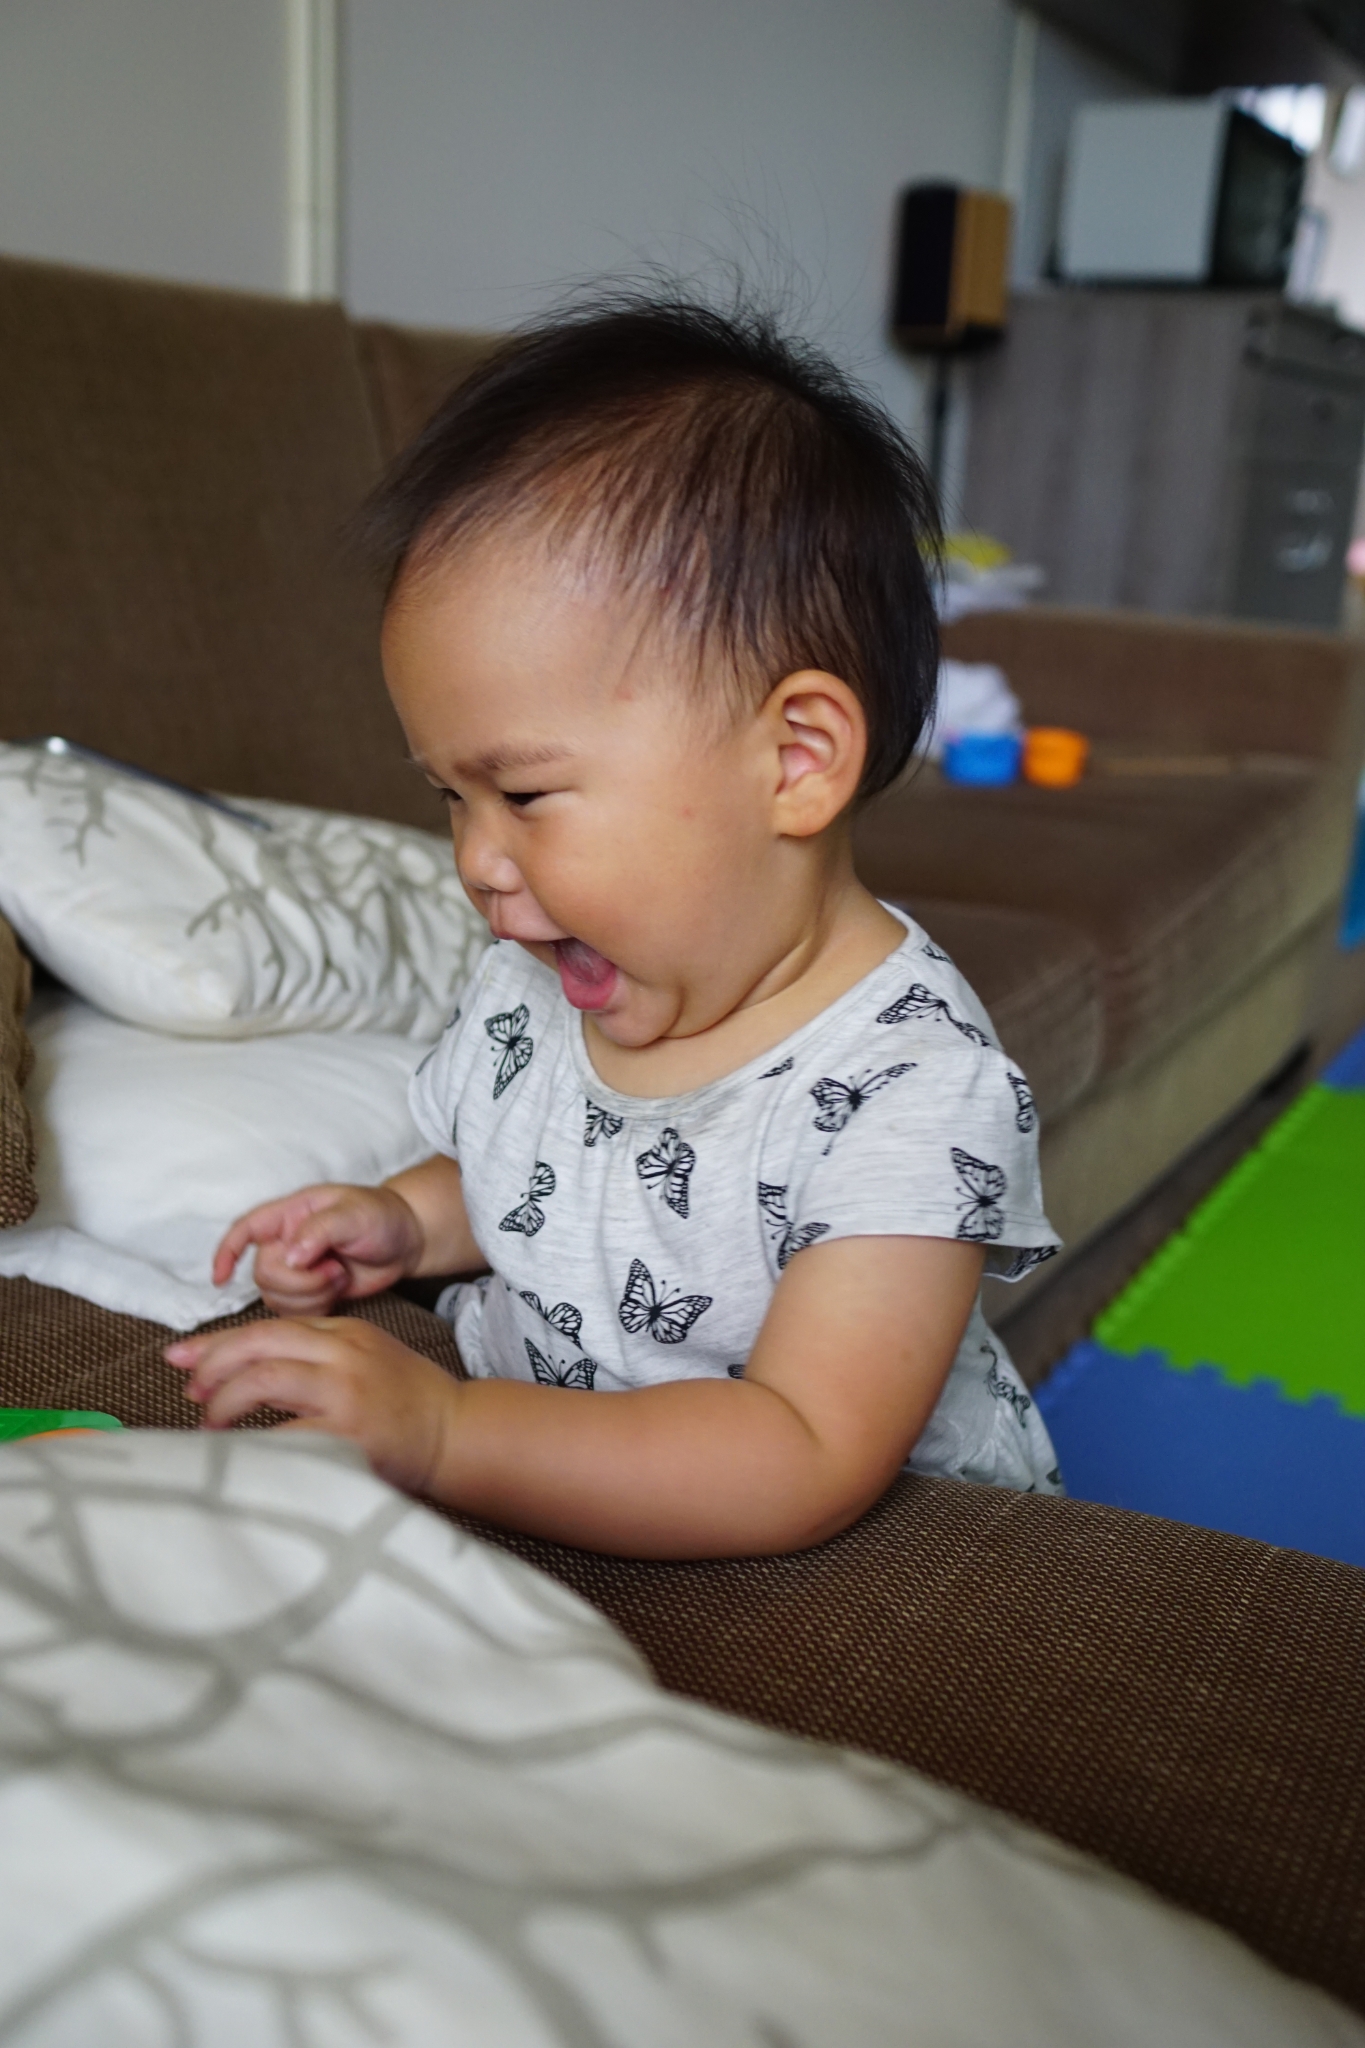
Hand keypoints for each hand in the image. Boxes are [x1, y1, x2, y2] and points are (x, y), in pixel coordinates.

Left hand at [166, 1316, 460, 1494]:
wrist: (458, 1432)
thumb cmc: (407, 1402)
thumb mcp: (364, 1358)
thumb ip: (315, 1356)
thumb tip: (247, 1373)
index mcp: (344, 1333)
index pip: (268, 1327)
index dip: (218, 1343)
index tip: (180, 1357)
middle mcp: (342, 1353)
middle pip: (259, 1344)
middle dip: (213, 1366)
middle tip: (191, 1393)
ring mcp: (347, 1391)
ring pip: (264, 1379)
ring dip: (225, 1403)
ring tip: (211, 1425)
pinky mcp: (351, 1431)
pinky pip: (287, 1434)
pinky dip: (255, 1444)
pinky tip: (242, 1455)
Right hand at [213, 1183, 425, 1314]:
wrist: (408, 1240)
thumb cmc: (381, 1215)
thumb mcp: (355, 1213)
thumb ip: (320, 1230)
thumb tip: (290, 1256)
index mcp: (290, 1214)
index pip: (245, 1229)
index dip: (226, 1252)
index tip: (221, 1277)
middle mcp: (286, 1241)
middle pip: (263, 1273)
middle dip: (299, 1280)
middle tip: (334, 1268)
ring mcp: (297, 1270)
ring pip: (275, 1297)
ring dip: (310, 1294)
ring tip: (340, 1276)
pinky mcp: (310, 1293)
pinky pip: (294, 1312)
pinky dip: (315, 1307)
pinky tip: (338, 1291)